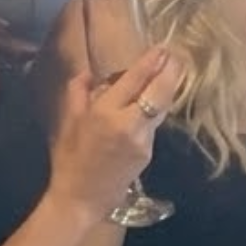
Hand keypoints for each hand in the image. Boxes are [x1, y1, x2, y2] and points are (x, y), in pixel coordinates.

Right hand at [45, 45, 182, 218]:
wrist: (81, 197)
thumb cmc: (70, 157)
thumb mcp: (69, 119)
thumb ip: (78, 90)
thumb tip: (91, 73)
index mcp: (104, 112)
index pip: (134, 80)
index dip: (150, 62)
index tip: (162, 48)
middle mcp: (127, 124)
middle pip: (159, 92)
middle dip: (171, 72)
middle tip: (177, 56)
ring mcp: (141, 140)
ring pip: (160, 108)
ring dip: (167, 89)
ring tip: (172, 72)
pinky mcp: (148, 153)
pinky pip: (153, 125)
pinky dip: (155, 110)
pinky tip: (155, 101)